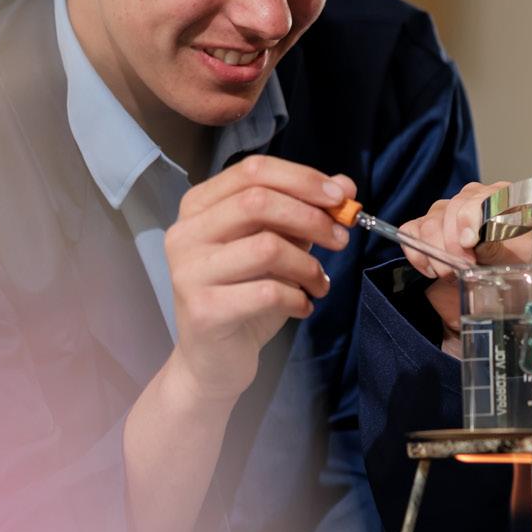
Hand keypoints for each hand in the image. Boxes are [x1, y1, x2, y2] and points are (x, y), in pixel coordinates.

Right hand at [164, 155, 354, 400]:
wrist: (213, 360)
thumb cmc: (244, 297)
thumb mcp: (277, 246)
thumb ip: (304, 213)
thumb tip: (345, 186)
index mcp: (199, 207)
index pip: (252, 171)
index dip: (303, 179)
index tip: (340, 197)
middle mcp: (186, 233)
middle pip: (258, 202)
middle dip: (311, 217)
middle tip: (340, 239)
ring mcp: (189, 271)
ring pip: (267, 247)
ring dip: (308, 265)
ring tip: (320, 283)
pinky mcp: (203, 309)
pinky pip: (267, 292)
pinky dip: (298, 298)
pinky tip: (303, 307)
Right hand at [397, 181, 531, 350]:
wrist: (507, 278)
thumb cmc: (519, 263)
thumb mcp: (518, 256)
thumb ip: (496, 244)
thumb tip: (473, 239)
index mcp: (502, 195)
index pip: (480, 194)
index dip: (470, 217)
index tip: (469, 243)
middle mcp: (472, 197)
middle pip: (450, 210)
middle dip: (454, 244)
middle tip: (464, 269)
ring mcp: (447, 210)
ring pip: (429, 223)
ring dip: (437, 254)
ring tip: (452, 274)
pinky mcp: (428, 226)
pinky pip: (410, 231)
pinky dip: (418, 253)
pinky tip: (433, 269)